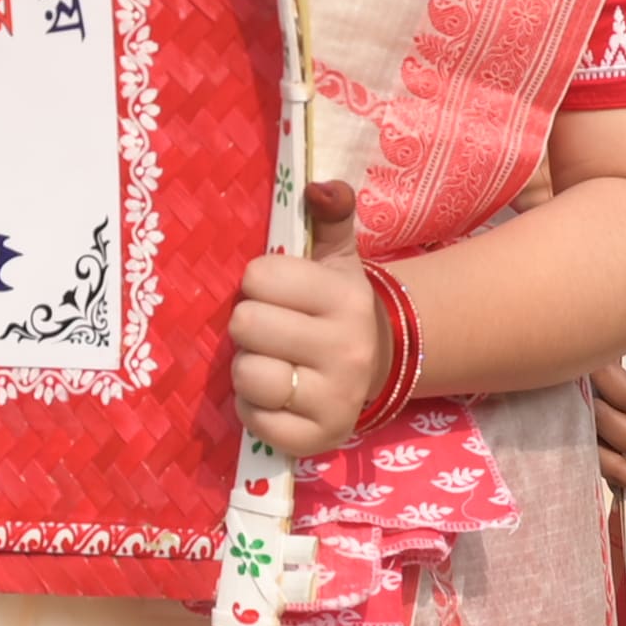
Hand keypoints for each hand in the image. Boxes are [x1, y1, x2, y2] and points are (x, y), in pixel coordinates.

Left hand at [230, 179, 395, 463]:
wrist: (378, 366)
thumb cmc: (337, 307)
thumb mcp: (339, 258)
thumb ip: (330, 215)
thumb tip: (319, 186)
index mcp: (345, 298)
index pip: (259, 278)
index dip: (256, 283)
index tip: (274, 292)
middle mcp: (347, 349)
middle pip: (246, 325)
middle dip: (249, 326)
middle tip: (269, 330)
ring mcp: (335, 398)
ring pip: (248, 375)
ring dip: (247, 368)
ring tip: (270, 361)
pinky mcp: (318, 438)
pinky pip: (254, 419)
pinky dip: (253, 408)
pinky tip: (274, 395)